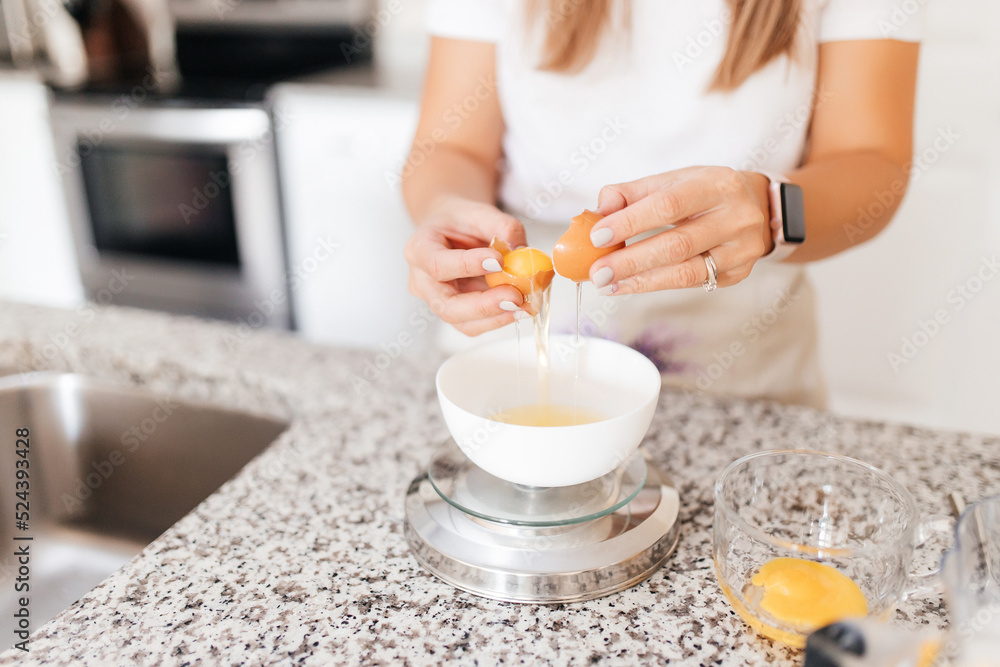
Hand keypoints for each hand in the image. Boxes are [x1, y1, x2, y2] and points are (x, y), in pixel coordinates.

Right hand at [404, 198, 527, 335]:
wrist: (454, 232)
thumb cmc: (460, 221)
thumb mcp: (479, 212)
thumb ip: (501, 226)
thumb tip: (521, 251)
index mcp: (419, 250)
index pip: (437, 264)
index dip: (467, 266)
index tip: (498, 261)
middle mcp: (423, 282)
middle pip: (447, 306)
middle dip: (483, 306)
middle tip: (515, 296)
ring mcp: (438, 302)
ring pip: (463, 322)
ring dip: (497, 317)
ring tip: (525, 304)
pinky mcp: (457, 314)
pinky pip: (477, 324)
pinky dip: (501, 318)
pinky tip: (522, 308)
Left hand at [587, 167, 774, 294]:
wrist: (758, 207)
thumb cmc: (705, 193)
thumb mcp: (673, 181)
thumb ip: (632, 193)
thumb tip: (598, 212)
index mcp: (718, 184)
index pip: (668, 205)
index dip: (630, 222)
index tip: (598, 236)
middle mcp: (736, 217)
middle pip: (677, 244)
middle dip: (631, 261)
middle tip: (597, 272)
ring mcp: (741, 249)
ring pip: (685, 271)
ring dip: (640, 280)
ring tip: (607, 284)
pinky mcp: (737, 273)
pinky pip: (692, 283)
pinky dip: (656, 284)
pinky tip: (630, 284)